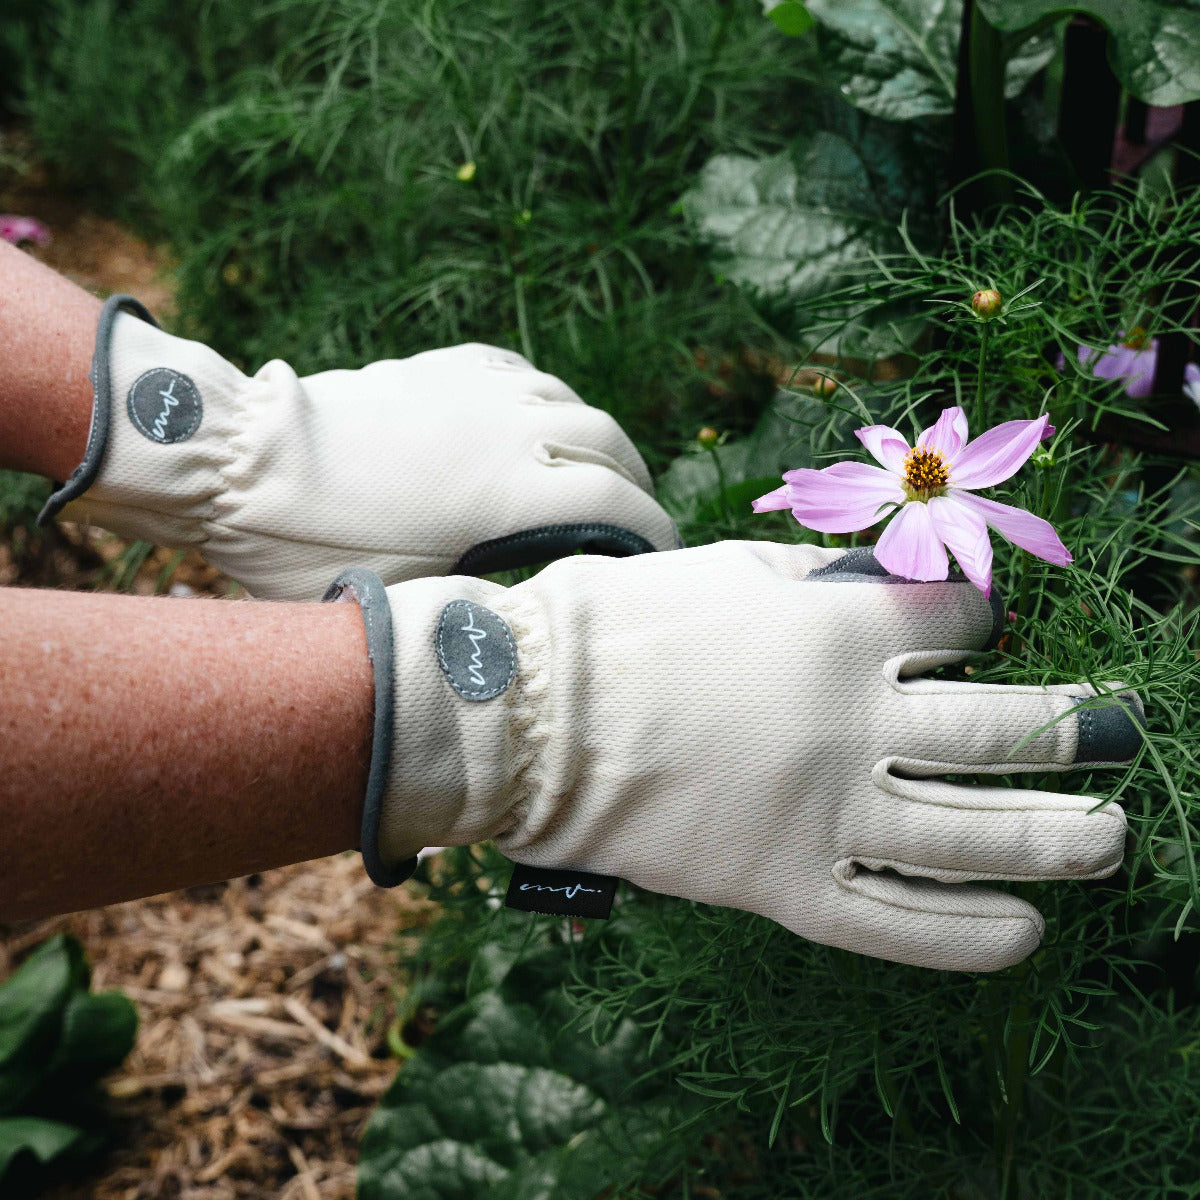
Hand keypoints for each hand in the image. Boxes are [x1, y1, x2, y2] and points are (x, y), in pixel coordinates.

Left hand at [42, 295, 675, 599]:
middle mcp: (508, 428)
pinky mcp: (440, 370)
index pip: (616, 500)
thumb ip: (476, 614)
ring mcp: (475, 391)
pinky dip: (546, 401)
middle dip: (636, 482)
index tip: (668, 555)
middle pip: (609, 442)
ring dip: (596, 439)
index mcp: (507, 490)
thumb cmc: (315, 549)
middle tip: (636, 519)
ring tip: (596, 472)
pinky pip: (519, 374)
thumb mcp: (402, 603)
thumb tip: (520, 650)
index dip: (656, 528)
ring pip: (569, 403)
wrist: (239, 463)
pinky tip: (540, 421)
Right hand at [335, 542, 1138, 971]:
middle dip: (1072, 728)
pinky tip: (1025, 934)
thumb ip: (823, 578)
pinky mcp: (788, 885)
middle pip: (999, 730)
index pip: (960, 623)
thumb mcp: (732, 570)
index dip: (983, 622)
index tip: (981, 632)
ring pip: (974, 833)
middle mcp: (856, 722)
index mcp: (843, 631)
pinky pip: (896, 924)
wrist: (536, 714)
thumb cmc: (625, 626)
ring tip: (1110, 839)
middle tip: (1117, 733)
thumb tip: (883, 581)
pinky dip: (968, 936)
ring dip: (1058, 838)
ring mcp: (827, 812)